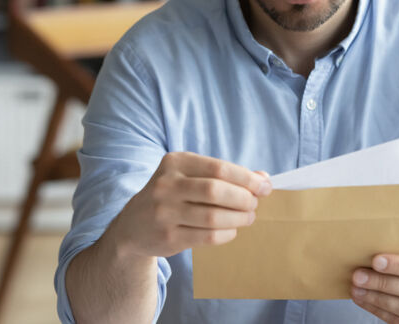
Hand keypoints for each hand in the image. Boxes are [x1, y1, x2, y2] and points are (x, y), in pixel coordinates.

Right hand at [107, 152, 271, 257]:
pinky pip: (207, 236)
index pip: (219, 168)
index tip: (265, 186)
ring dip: (238, 218)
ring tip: (248, 217)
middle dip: (244, 198)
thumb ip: (225, 175)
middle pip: (216, 191)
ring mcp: (164, 212)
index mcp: (175, 162)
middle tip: (255, 204)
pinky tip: (231, 230)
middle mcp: (166, 185)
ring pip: (213, 216)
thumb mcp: (191, 177)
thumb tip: (263, 178)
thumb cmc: (173, 196)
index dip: (247, 178)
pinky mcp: (168, 237)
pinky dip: (226, 233)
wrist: (133, 226)